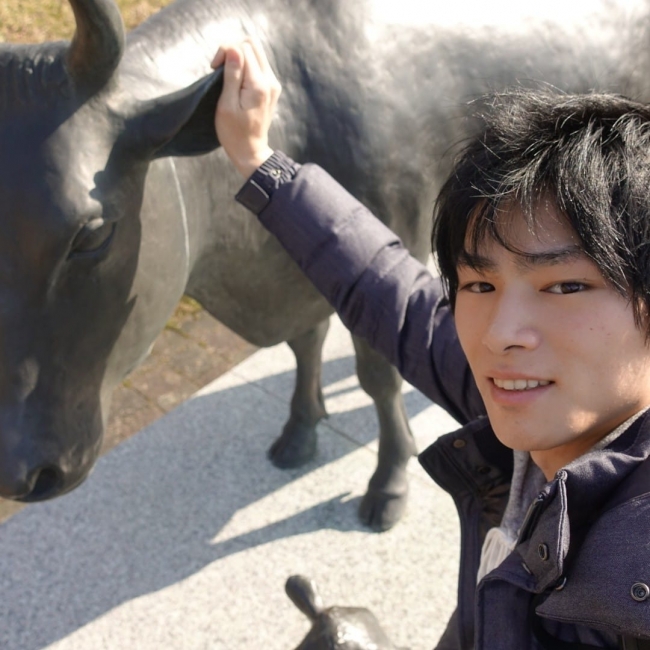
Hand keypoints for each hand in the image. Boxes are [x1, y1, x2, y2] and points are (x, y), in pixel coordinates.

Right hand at [212, 38, 280, 177]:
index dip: (224, 52)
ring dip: (238, 57)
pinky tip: (236, 81)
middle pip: (251, 44)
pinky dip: (245, 66)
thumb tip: (233, 48)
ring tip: (227, 76)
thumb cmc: (233, 132)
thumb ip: (232, 75)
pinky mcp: (272, 87)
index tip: (213, 69)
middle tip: (219, 69)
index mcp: (258, 85)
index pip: (242, 48)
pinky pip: (258, 65)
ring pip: (255, 53)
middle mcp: (270, 81)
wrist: (250, 151)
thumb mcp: (227, 105)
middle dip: (232, 50)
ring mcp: (273, 84)